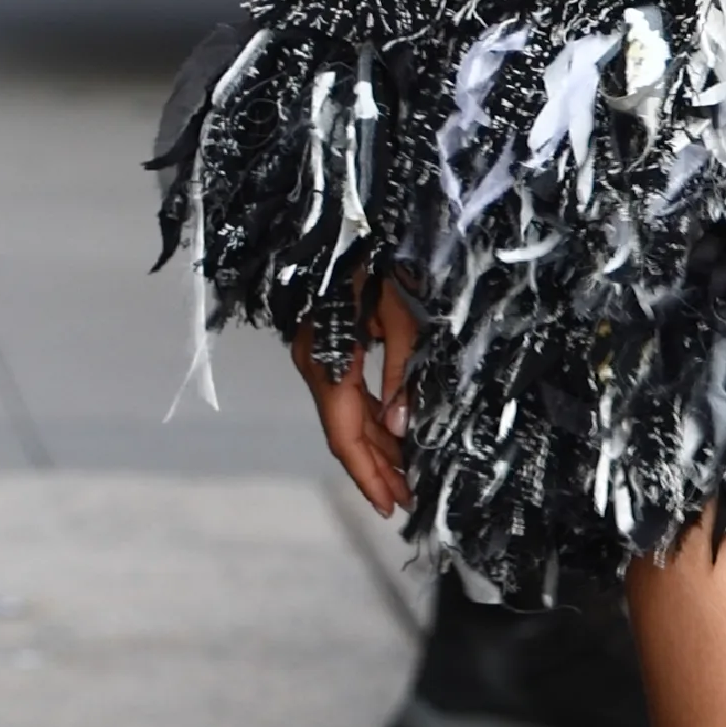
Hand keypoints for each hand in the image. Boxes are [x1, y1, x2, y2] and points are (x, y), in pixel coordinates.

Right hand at [292, 276, 415, 517]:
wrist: (346, 220)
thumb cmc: (376, 260)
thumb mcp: (401, 314)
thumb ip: (401, 371)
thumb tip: (401, 427)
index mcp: (328, 364)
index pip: (345, 435)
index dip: (367, 474)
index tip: (390, 506)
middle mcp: (317, 367)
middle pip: (346, 432)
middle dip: (376, 468)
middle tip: (408, 501)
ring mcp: (320, 358)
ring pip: (348, 416)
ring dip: (376, 447)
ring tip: (406, 478)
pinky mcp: (330, 348)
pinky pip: (350, 395)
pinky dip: (372, 419)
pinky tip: (394, 436)